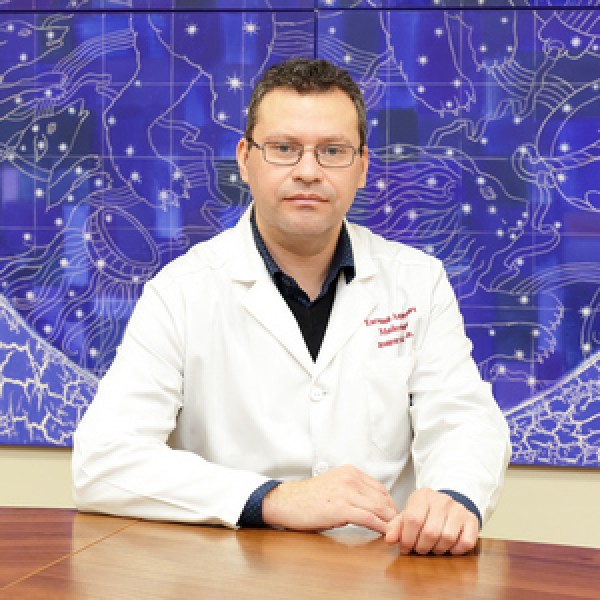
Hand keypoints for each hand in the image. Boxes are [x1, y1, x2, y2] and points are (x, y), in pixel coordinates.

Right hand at [262, 465, 397, 534]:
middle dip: (393, 514)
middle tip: (399, 528)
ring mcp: (346, 492)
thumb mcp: (334, 486)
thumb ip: (353, 490)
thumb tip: (372, 506)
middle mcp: (350, 478)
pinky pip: (368, 518)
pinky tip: (384, 534)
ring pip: (379, 507)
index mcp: (350, 472)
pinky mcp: (341, 507)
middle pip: (382, 497)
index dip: (390, 504)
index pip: (380, 488)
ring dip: (390, 522)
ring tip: (395, 533)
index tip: (393, 517)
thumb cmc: (308, 498)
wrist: (287, 501)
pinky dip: (380, 527)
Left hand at [385, 488, 478, 554]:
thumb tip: (390, 539)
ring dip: (437, 550)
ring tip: (432, 548)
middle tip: (419, 549)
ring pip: (447, 538)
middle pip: (430, 532)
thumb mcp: (408, 514)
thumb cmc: (424, 512)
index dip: (407, 539)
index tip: (405, 548)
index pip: (413, 519)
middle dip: (422, 547)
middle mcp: (442, 500)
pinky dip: (456, 550)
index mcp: (422, 495)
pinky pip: (465, 543)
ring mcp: (458, 509)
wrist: (448, 505)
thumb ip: (396, 526)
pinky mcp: (472, 520)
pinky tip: (448, 547)